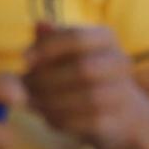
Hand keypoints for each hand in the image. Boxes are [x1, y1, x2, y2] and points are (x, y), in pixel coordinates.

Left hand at [25, 24, 145, 148]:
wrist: (118, 111)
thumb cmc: (78, 73)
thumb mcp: (62, 53)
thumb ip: (48, 42)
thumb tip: (39, 26)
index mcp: (105, 38)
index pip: (77, 37)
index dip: (48, 47)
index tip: (24, 59)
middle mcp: (120, 62)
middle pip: (83, 69)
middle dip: (48, 79)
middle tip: (26, 86)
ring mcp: (123, 92)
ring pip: (88, 98)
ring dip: (53, 102)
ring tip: (33, 102)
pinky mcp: (118, 120)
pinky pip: (88, 122)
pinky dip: (62, 120)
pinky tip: (48, 116)